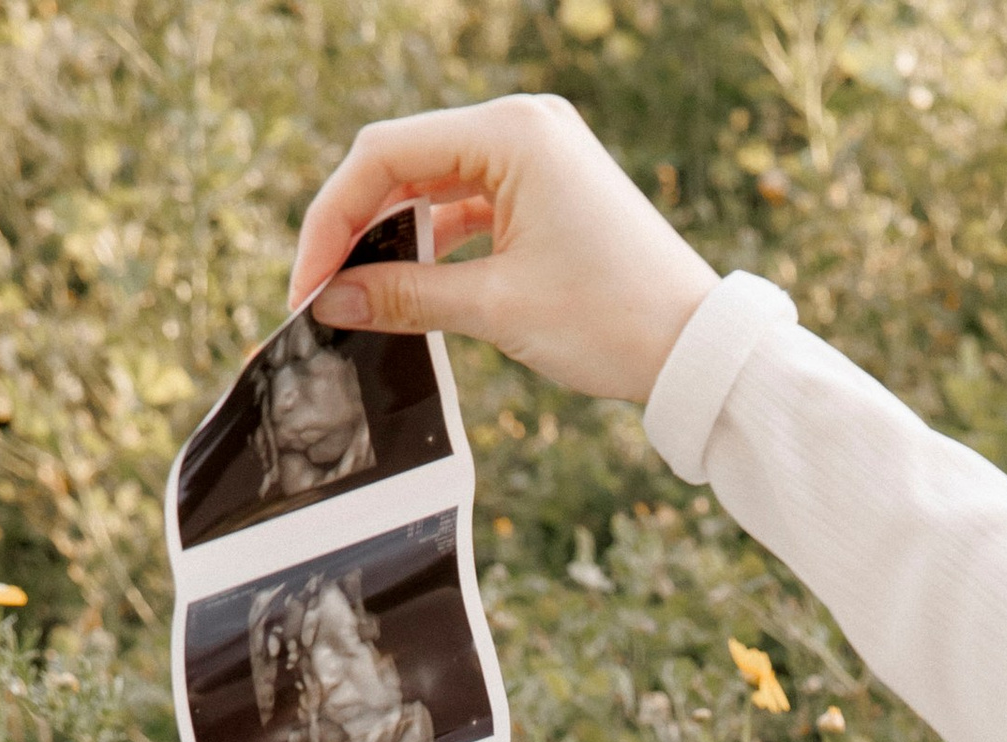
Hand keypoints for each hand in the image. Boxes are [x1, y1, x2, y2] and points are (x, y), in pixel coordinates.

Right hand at [287, 98, 717, 406]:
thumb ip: (407, 298)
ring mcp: (537, 155)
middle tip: (321, 294)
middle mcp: (522, 126)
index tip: (308, 283)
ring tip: (357, 295)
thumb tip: (331, 301)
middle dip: (357, 227)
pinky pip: (469, 205)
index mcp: (511, 132)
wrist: (698, 349)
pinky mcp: (547, 189)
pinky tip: (406, 285)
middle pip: (404, 161)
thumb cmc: (613, 321)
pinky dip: (434, 242)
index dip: (333, 218)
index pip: (385, 154)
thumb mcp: (498, 310)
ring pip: (433, 184)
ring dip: (392, 237)